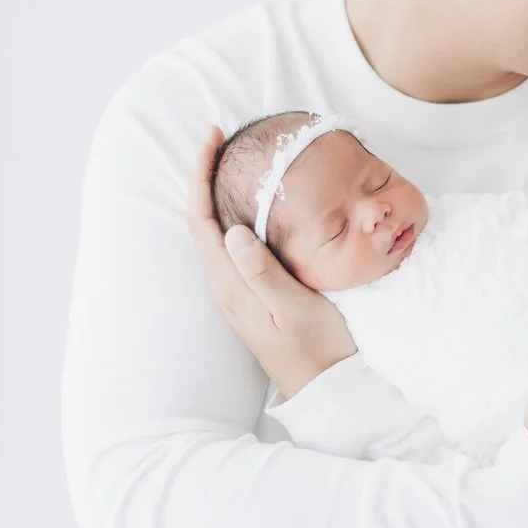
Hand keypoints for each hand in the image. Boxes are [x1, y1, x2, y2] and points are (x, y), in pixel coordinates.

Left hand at [185, 125, 356, 397]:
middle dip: (204, 177)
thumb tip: (233, 232)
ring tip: (232, 162)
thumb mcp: (294, 310)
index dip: (200, 175)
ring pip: (215, 232)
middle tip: (220, 140)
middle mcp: (226, 287)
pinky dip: (235, 215)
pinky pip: (232, 246)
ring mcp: (237, 293)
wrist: (328, 389)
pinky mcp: (251, 296)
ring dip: (217, 194)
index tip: (211, 137)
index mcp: (231, 286)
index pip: (202, 219)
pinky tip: (254, 206)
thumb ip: (262, 272)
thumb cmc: (318, 351)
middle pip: (202, 221)